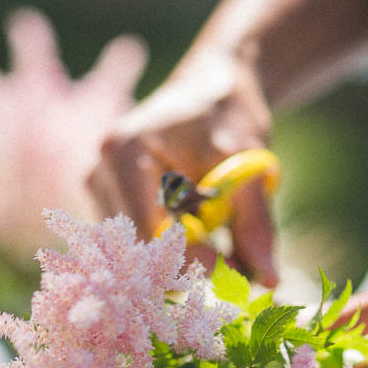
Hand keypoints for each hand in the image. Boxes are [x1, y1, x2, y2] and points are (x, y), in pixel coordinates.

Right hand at [87, 52, 278, 285]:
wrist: (210, 85)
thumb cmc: (227, 114)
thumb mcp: (247, 164)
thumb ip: (254, 223)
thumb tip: (268, 282)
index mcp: (124, 153)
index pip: (148, 232)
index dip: (190, 261)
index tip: (237, 276)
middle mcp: (100, 174)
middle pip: (138, 249)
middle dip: (187, 266)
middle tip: (238, 272)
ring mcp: (99, 190)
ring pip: (139, 253)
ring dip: (182, 261)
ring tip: (224, 245)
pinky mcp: (107, 203)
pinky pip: (139, 244)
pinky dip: (173, 251)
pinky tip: (200, 235)